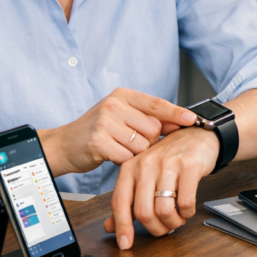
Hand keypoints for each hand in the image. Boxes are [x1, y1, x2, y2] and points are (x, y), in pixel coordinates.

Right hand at [43, 88, 195, 175]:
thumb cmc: (97, 131)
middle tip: (129, 141)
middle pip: (152, 128)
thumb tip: (180, 122)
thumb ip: (147, 117)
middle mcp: (114, 105)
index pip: (156, 103)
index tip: (193, 119)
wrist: (63, 145)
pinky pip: (127, 157)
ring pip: (142, 145)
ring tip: (118, 147)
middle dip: (148, 140)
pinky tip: (111, 154)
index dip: (176, 113)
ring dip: (135, 152)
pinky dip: (122, 160)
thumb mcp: (121, 116)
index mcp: (122, 95)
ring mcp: (105, 122)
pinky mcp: (99, 141)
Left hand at [103, 125, 218, 248]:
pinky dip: (187, 213)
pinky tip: (188, 209)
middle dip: (155, 229)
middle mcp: (146, 164)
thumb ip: (128, 201)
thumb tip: (110, 227)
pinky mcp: (189, 166)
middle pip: (143, 212)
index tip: (125, 245)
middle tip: (164, 229)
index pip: (120, 202)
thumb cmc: (169, 158)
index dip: (122, 227)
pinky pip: (186, 202)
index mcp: (130, 167)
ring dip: (172, 223)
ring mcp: (168, 164)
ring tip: (177, 219)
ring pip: (164, 210)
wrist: (197, 135)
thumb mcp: (144, 175)